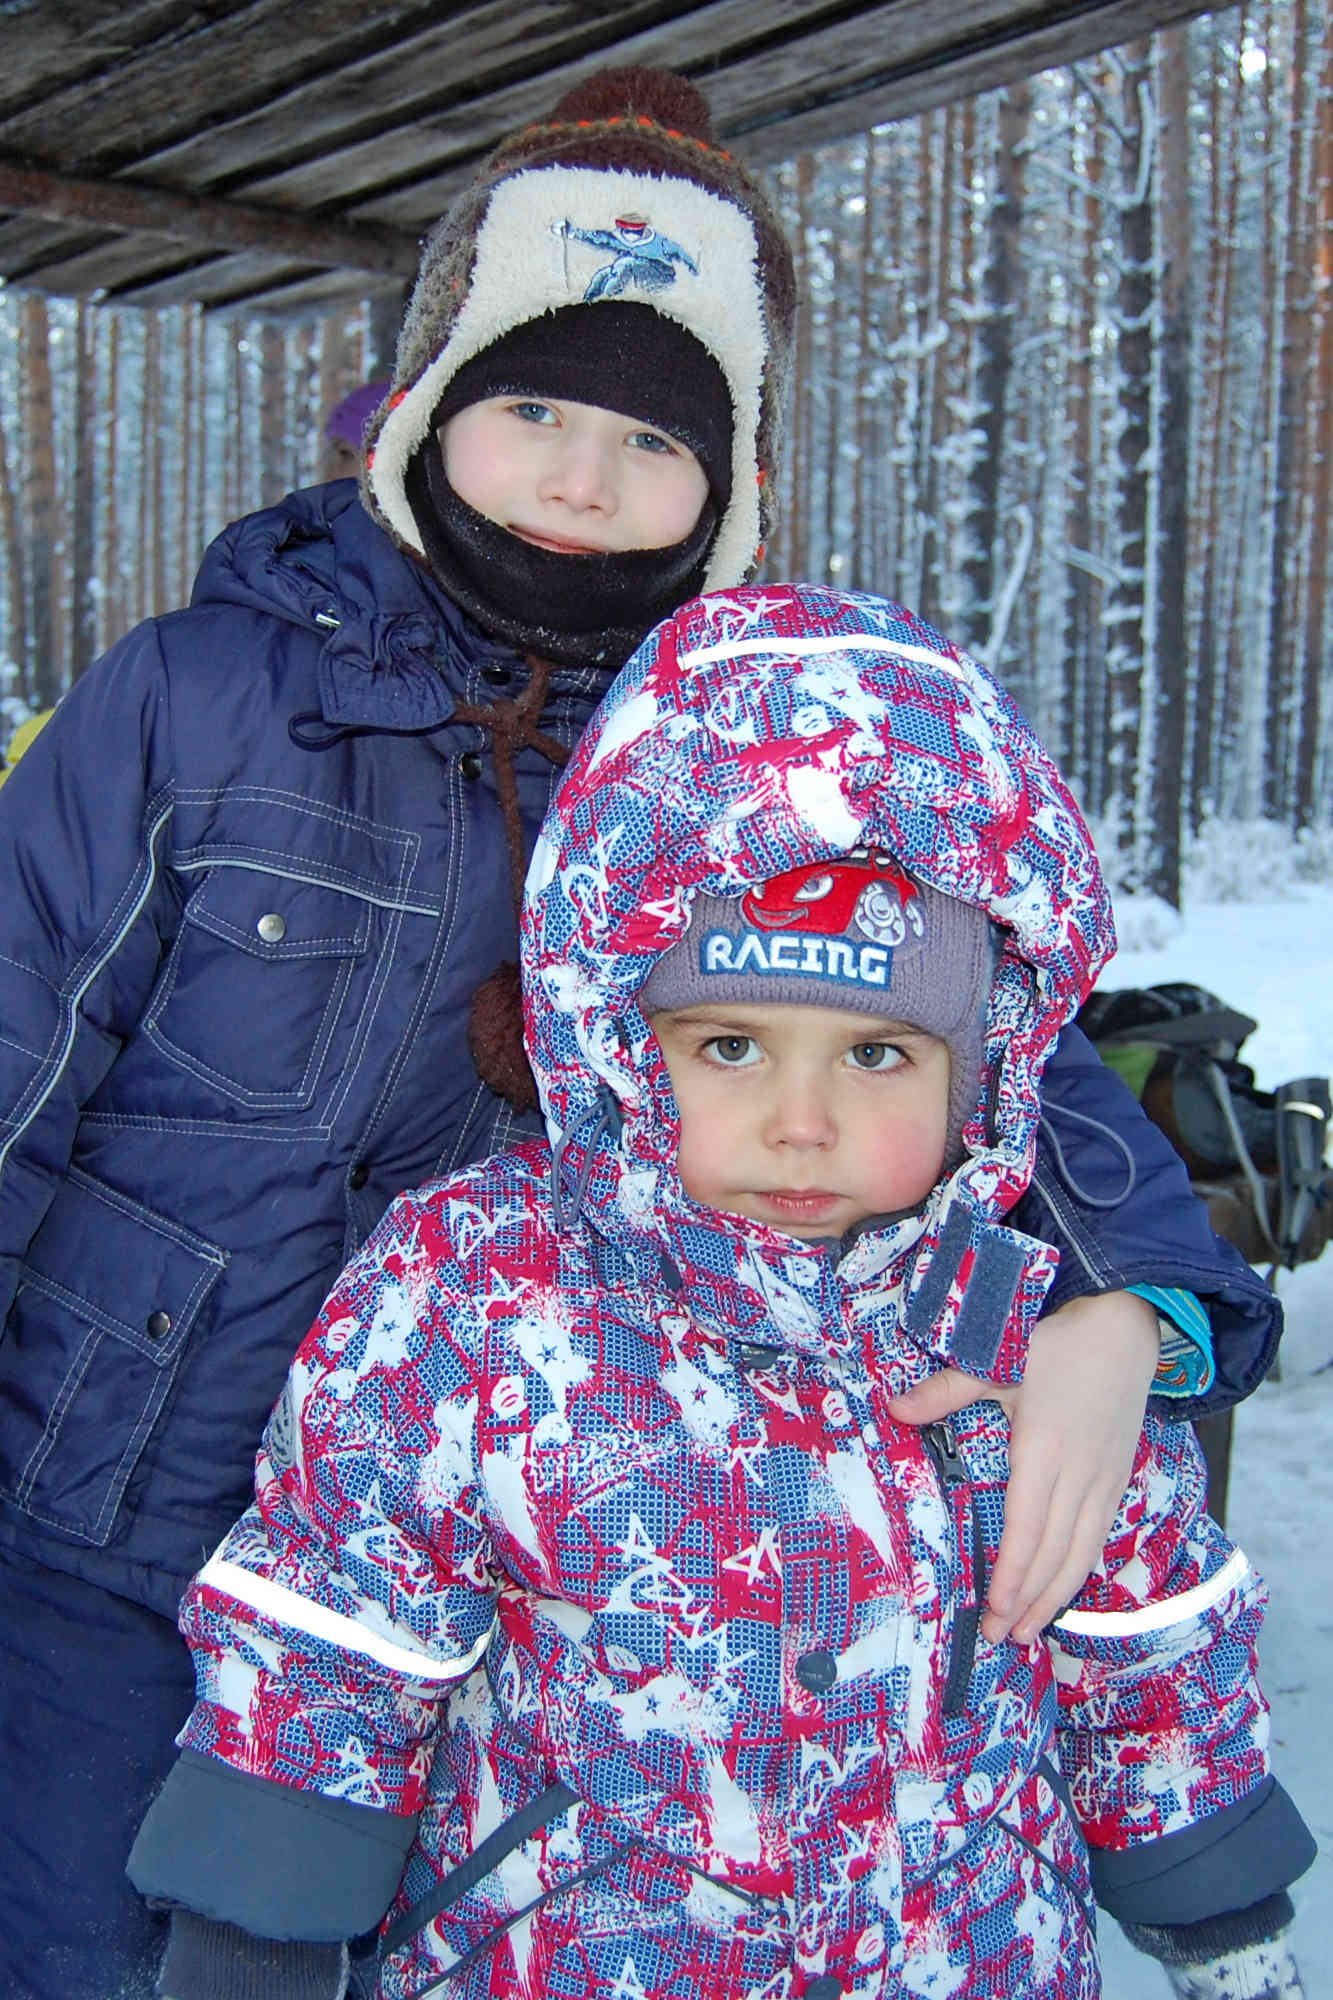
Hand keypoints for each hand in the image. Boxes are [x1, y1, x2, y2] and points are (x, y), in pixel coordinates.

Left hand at [886, 1291, 1159, 1643]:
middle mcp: (1079, 1474)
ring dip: (1056, 1596)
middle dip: (1028, 1601)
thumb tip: (894, 1409)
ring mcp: (1104, 1479)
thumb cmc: (1056, 1340)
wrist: (1127, 1324)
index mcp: (1045, 1449)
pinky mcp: (1119, 1477)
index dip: (1012, 1576)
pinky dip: (1080, 1569)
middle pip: (1056, 1554)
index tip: (992, 1609)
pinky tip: (1063, 1587)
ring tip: (1029, 1630)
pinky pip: (1099, 1535)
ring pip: (1082, 1552)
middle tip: (1001, 1637)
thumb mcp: (996, 1358)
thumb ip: (946, 1391)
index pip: (1027, 1529)